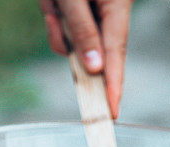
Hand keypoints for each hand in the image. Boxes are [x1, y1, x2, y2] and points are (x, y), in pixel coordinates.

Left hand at [40, 0, 132, 118]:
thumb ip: (83, 30)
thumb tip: (94, 68)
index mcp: (117, 7)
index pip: (117, 55)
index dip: (114, 87)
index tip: (112, 112)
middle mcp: (108, 15)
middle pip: (90, 52)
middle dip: (67, 40)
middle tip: (56, 16)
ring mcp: (93, 17)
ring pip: (70, 44)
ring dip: (56, 26)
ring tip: (55, 1)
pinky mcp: (78, 16)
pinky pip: (62, 33)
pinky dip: (52, 18)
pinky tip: (53, 2)